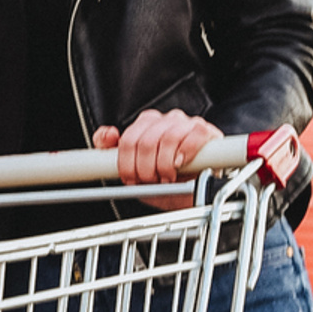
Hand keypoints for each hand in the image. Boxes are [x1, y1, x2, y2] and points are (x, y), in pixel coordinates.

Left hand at [94, 109, 221, 192]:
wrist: (194, 191)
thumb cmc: (165, 179)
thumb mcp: (134, 169)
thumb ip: (112, 151)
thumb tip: (106, 135)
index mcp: (146, 124)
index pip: (128, 139)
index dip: (127, 164)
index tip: (131, 180)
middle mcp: (165, 120)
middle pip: (146, 141)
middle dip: (146, 168)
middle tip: (151, 181)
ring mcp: (186, 123)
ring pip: (168, 138)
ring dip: (165, 164)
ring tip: (166, 177)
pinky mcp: (205, 131)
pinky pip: (193, 136)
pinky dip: (185, 153)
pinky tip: (180, 164)